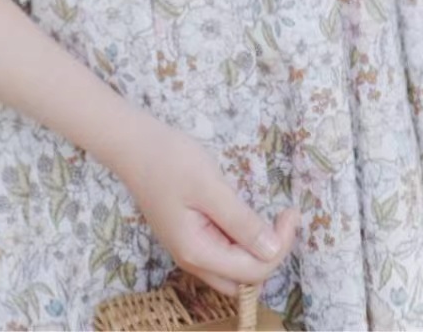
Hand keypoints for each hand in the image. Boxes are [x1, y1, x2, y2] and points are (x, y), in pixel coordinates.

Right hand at [118, 115, 299, 297]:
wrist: (132, 143)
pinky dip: (242, 243)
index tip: (291, 213)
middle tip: (282, 220)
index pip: (252, 270)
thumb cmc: (169, 159)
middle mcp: (192, 260)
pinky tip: (247, 219)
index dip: (279, 246)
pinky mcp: (188, 237)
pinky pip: (223, 254)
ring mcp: (189, 250)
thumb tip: (273, 249)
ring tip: (270, 220)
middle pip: (244, 280)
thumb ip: (241, 221)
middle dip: (270, 256)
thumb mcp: (209, 186)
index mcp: (197, 251)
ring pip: (234, 271)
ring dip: (257, 252)